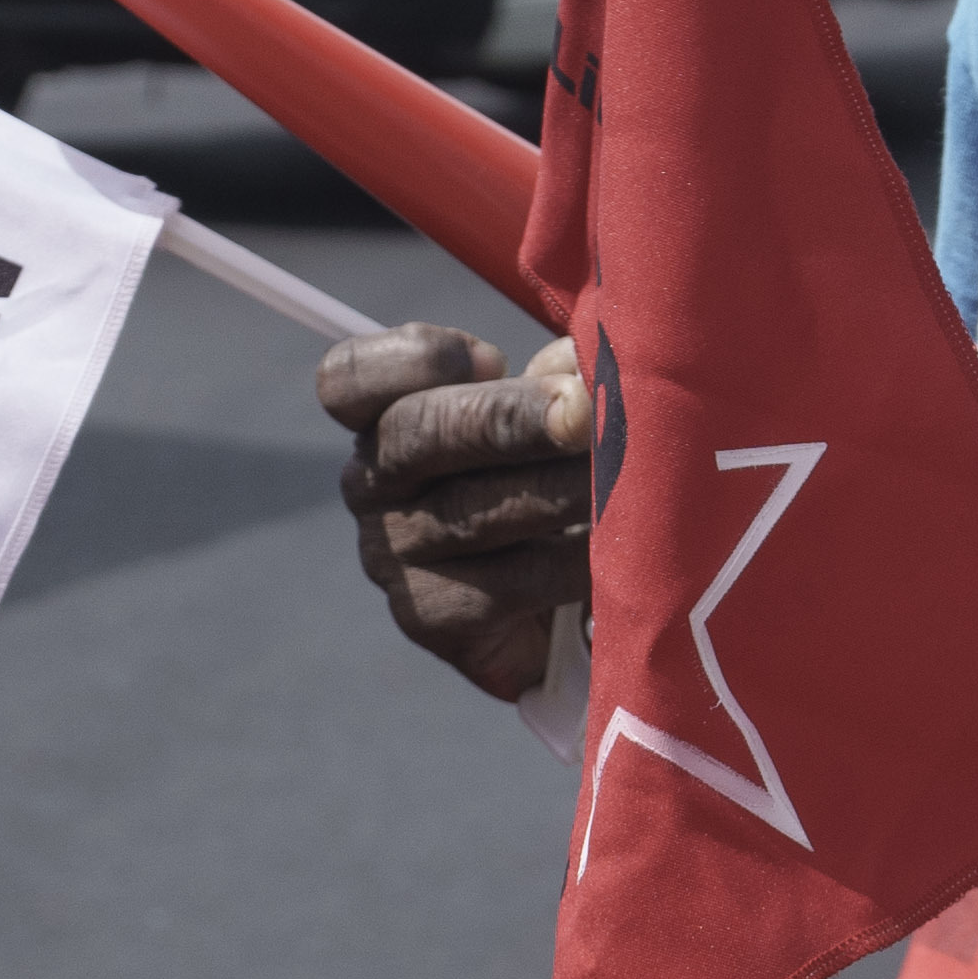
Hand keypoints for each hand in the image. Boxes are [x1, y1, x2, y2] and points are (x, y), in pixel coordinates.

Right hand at [323, 322, 592, 703]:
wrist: (555, 610)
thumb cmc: (547, 486)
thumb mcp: (546, 416)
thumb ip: (557, 381)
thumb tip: (590, 370)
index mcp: (385, 417)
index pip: (348, 378)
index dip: (414, 358)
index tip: (493, 359)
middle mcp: (372, 485)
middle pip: (419, 432)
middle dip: (510, 416)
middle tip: (583, 411)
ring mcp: (392, 557)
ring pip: (474, 512)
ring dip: (563, 488)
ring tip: (629, 474)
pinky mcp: (431, 619)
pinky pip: (511, 583)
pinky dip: (574, 562)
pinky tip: (618, 550)